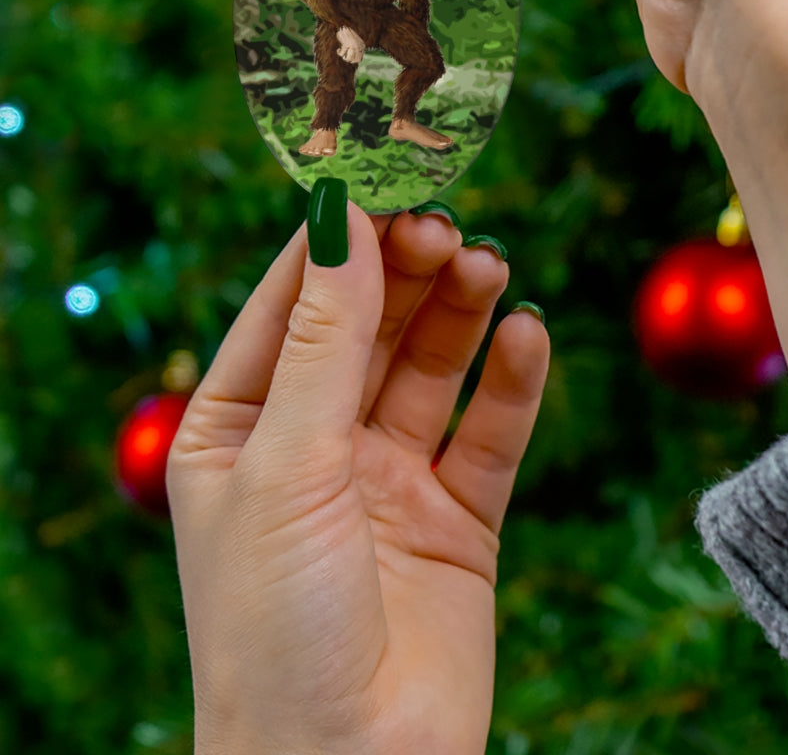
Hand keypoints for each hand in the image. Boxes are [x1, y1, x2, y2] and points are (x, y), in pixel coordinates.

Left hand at [167, 201, 549, 754]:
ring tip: (490, 267)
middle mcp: (315, 447)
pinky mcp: (458, 518)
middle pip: (370, 326)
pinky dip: (512, 381)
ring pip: (432, 368)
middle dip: (408, 271)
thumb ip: (324, 340)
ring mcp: (389, 480)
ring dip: (462, 312)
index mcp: (239, 430)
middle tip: (450, 226)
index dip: (338, 240)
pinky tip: (528, 335)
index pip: (291, 305)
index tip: (386, 177)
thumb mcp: (287, 465)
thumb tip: (342, 217)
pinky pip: (490, 432)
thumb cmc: (275, 629)